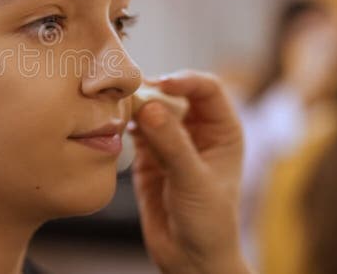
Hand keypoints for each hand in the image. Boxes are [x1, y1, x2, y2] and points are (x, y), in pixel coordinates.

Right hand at [129, 71, 249, 273]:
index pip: (206, 88)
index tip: (160, 85)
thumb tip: (149, 107)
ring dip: (134, 106)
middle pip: (173, 94)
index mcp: (222, 130)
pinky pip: (134, 129)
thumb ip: (172, 144)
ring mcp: (171, 141)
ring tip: (116, 109)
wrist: (189, 259)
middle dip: (152, 91)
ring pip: (150, 109)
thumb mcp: (194, 182)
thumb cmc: (209, 223)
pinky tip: (114, 126)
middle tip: (128, 94)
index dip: (184, 81)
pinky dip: (123, 124)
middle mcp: (197, 130)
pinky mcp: (148, 155)